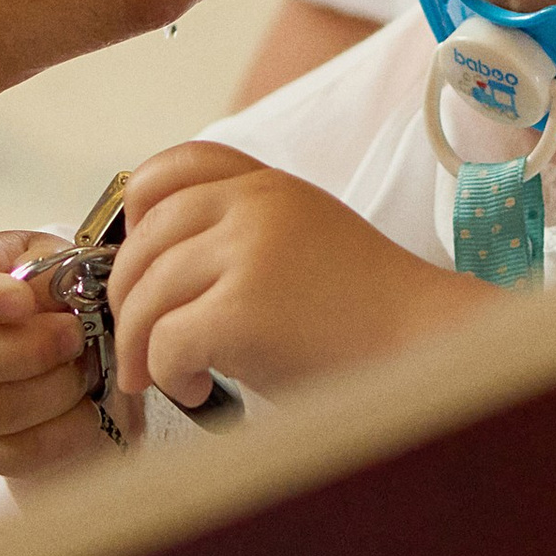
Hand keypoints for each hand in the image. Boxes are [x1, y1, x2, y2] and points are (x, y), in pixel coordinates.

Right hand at [0, 231, 118, 484]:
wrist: (48, 324)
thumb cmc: (43, 283)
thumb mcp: (48, 256)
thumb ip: (51, 269)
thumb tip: (62, 296)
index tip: (24, 299)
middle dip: (31, 351)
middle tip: (75, 337)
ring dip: (51, 393)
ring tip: (85, 373)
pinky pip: (8, 454)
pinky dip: (57, 436)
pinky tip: (86, 412)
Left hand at [107, 144, 491, 404]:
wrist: (429, 348)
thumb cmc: (369, 317)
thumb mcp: (308, 241)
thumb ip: (247, 233)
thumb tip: (161, 269)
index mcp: (272, 184)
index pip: (175, 164)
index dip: (137, 209)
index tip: (138, 257)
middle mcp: (256, 204)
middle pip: (146, 237)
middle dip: (126, 298)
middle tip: (136, 345)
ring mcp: (249, 251)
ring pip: (147, 293)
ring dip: (140, 345)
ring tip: (164, 377)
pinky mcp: (244, 309)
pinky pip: (167, 341)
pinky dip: (169, 375)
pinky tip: (199, 391)